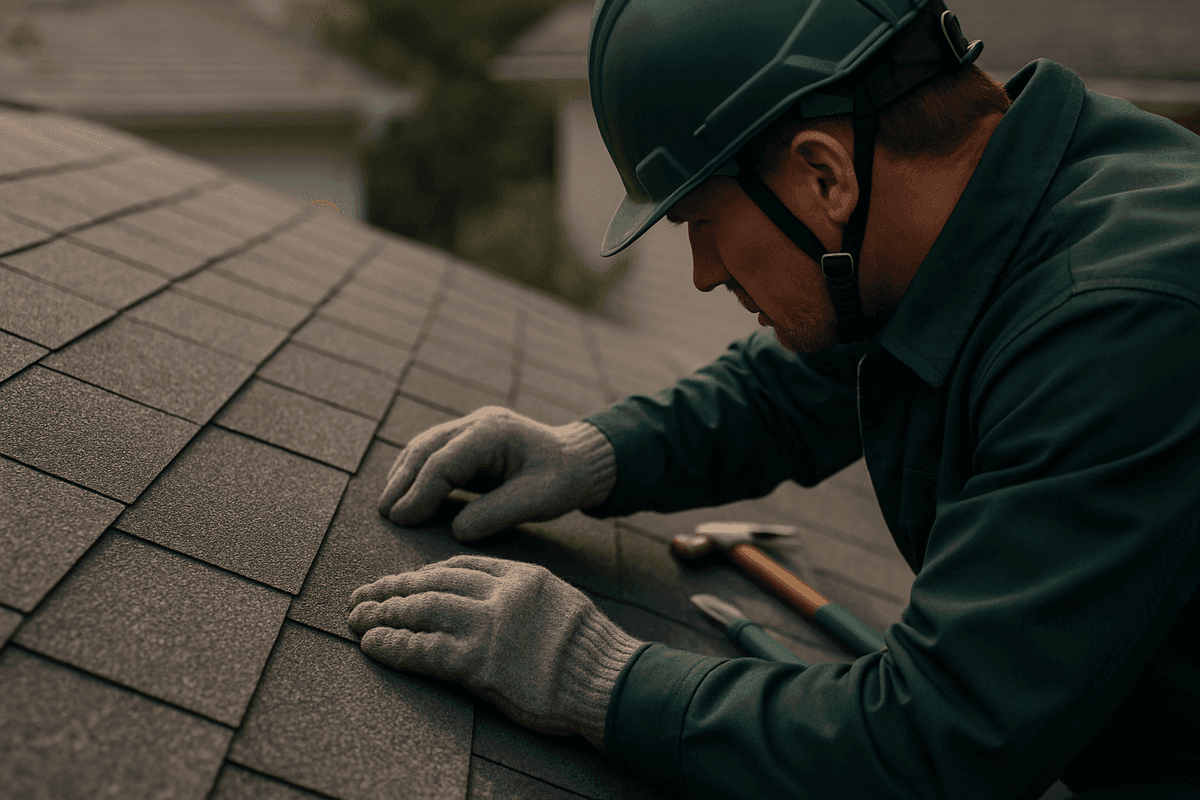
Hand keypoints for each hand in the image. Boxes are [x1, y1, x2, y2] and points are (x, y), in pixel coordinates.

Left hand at [348, 554, 643, 750]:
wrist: (606, 680)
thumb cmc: (589, 651)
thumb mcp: (560, 603)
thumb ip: (523, 597)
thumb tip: (495, 602)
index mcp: (521, 576)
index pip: (460, 566)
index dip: (424, 574)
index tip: (402, 581)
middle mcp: (501, 594)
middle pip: (432, 583)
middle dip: (392, 589)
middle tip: (362, 595)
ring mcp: (488, 627)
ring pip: (422, 609)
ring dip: (383, 614)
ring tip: (356, 617)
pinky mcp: (479, 663)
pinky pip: (424, 650)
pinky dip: (393, 646)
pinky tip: (371, 644)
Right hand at [377, 406, 615, 541]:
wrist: (580, 459)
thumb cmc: (563, 479)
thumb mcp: (538, 501)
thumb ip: (496, 514)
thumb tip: (456, 531)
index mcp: (493, 432)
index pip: (443, 462)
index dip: (419, 492)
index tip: (402, 520)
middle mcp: (478, 423)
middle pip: (426, 448)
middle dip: (402, 481)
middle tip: (385, 514)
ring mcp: (473, 427)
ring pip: (425, 446)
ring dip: (404, 474)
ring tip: (389, 506)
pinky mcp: (470, 439)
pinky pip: (435, 451)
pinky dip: (417, 471)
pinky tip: (407, 492)